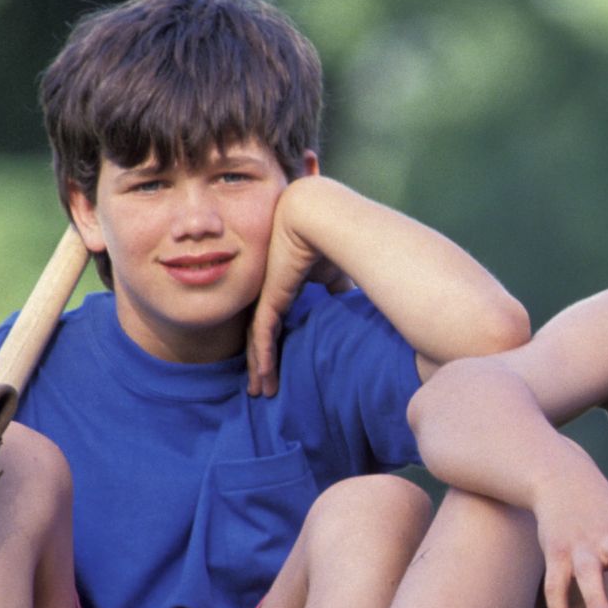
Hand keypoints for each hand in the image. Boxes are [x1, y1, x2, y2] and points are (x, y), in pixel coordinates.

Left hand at [246, 178, 343, 396]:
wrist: (319, 216)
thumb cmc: (332, 236)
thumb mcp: (335, 272)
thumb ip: (337, 290)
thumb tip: (351, 305)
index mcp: (284, 284)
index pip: (276, 321)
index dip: (276, 344)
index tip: (278, 366)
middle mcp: (270, 291)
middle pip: (261, 333)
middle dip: (260, 363)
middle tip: (260, 388)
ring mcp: (266, 295)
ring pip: (257, 340)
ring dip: (259, 368)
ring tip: (260, 391)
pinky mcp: (268, 299)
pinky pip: (261, 336)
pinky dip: (263, 358)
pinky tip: (263, 378)